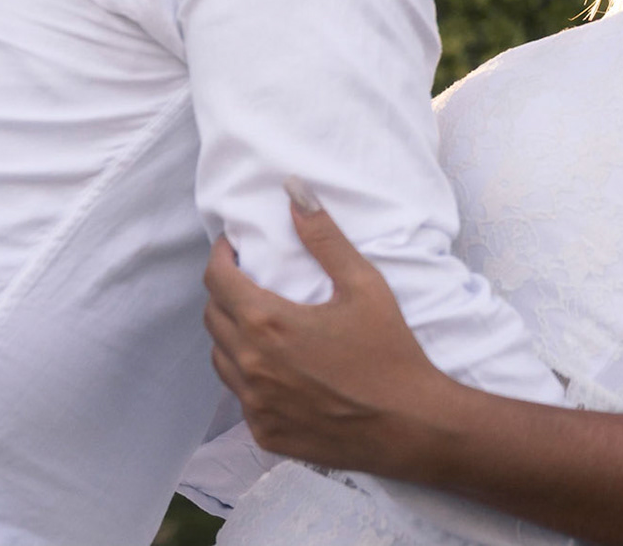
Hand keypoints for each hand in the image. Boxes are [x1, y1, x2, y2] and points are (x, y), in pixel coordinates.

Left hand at [203, 183, 458, 477]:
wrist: (409, 424)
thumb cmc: (390, 351)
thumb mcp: (364, 285)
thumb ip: (324, 237)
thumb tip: (295, 191)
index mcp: (268, 323)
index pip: (217, 280)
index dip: (221, 257)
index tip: (233, 248)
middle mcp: (251, 365)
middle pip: (213, 318)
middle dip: (226, 293)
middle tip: (251, 281)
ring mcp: (255, 404)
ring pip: (221, 359)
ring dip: (233, 335)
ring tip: (264, 324)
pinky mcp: (265, 431)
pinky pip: (241, 397)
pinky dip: (252, 376)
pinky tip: (281, 368)